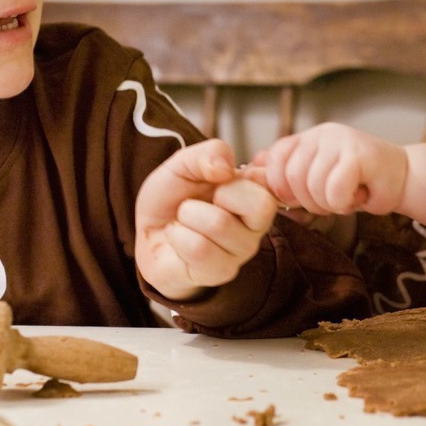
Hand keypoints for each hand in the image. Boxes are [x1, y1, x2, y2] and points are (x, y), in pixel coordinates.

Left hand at [136, 139, 277, 301]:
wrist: (147, 233)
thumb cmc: (173, 198)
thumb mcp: (184, 164)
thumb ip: (208, 154)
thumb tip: (226, 169)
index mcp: (257, 190)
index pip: (278, 179)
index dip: (253, 173)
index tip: (225, 175)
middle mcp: (258, 222)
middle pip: (262, 205)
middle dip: (221, 193)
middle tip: (204, 198)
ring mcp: (243, 249)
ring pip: (220, 224)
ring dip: (188, 216)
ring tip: (184, 219)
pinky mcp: (223, 271)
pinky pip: (199, 248)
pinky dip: (178, 235)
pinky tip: (178, 237)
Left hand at [254, 122, 408, 216]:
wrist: (405, 179)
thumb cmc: (360, 184)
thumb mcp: (319, 178)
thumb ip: (289, 174)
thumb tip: (251, 170)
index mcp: (308, 138)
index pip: (275, 157)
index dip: (279, 185)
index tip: (297, 200)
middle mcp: (322, 134)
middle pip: (290, 177)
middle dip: (307, 201)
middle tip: (330, 202)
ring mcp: (340, 141)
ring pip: (312, 186)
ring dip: (329, 204)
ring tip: (346, 198)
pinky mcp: (359, 153)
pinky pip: (334, 190)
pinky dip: (344, 203)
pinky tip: (359, 196)